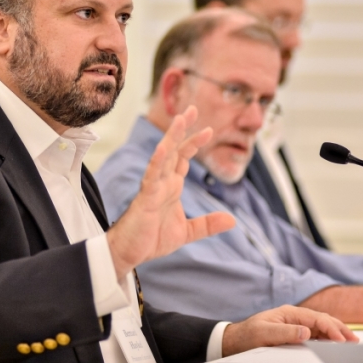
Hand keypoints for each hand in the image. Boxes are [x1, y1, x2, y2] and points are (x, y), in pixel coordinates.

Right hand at [106, 106, 235, 278]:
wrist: (129, 254)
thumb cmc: (151, 239)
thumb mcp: (187, 232)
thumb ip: (208, 224)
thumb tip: (233, 220)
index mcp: (171, 187)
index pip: (183, 158)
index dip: (194, 143)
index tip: (209, 130)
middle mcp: (162, 182)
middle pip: (174, 149)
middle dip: (183, 129)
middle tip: (192, 109)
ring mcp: (153, 187)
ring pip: (163, 156)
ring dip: (172, 137)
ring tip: (180, 119)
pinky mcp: (145, 198)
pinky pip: (151, 176)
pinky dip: (157, 162)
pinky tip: (162, 149)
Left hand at [222, 305, 357, 355]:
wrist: (237, 340)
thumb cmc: (248, 335)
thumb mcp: (264, 334)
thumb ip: (285, 332)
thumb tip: (307, 332)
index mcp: (289, 313)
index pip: (316, 318)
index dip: (331, 328)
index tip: (340, 340)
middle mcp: (295, 317)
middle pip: (323, 320)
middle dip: (340, 329)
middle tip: (355, 341)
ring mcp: (297, 325)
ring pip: (322, 328)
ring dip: (337, 334)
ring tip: (351, 343)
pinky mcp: (296, 334)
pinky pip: (316, 336)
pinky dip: (328, 340)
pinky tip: (336, 345)